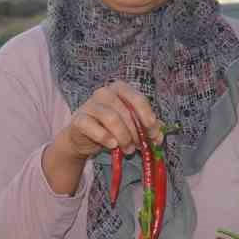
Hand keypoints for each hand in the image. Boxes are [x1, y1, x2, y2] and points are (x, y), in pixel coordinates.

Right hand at [43, 81, 160, 195]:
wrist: (84, 139)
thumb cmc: (110, 128)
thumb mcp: (132, 126)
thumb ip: (147, 129)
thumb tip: (159, 136)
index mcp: (120, 89)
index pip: (138, 99)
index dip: (148, 118)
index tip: (153, 134)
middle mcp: (104, 92)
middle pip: (126, 112)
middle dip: (136, 132)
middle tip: (139, 146)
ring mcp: (90, 104)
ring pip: (112, 119)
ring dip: (123, 137)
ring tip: (128, 149)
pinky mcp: (79, 119)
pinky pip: (93, 127)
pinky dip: (105, 138)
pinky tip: (112, 145)